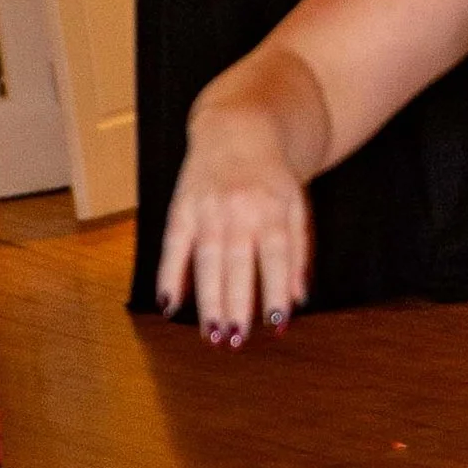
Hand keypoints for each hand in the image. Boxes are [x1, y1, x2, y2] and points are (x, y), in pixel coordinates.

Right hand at [156, 110, 311, 342]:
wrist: (238, 128)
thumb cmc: (272, 179)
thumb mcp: (296, 206)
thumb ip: (299, 251)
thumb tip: (298, 299)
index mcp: (272, 208)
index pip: (277, 256)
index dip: (276, 289)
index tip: (276, 324)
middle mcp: (239, 208)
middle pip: (238, 262)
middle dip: (237, 303)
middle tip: (236, 339)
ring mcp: (207, 207)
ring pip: (206, 259)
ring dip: (207, 299)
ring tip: (212, 334)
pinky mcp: (182, 206)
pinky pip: (173, 244)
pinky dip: (169, 274)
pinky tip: (168, 303)